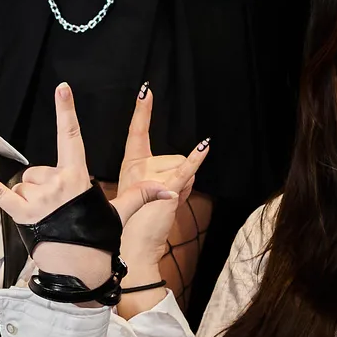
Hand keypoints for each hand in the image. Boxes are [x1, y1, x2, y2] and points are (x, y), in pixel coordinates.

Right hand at [114, 88, 211, 289]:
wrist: (135, 245)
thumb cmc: (139, 220)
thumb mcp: (147, 193)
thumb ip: (167, 177)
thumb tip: (187, 170)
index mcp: (131, 164)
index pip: (137, 132)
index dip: (142, 112)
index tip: (145, 91)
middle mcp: (139, 166)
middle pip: (172, 158)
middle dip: (177, 177)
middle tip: (162, 198)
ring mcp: (151, 175)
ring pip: (181, 169)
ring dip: (183, 186)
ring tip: (166, 204)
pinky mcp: (165, 188)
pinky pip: (185, 170)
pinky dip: (196, 160)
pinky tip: (205, 146)